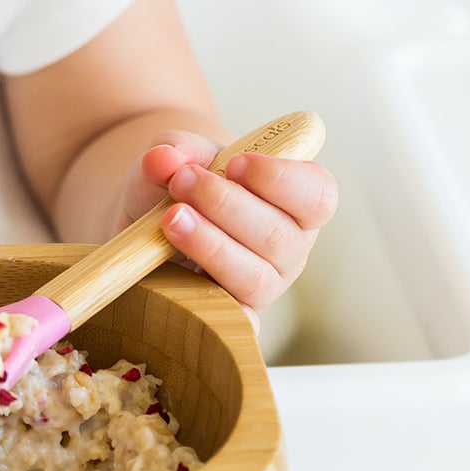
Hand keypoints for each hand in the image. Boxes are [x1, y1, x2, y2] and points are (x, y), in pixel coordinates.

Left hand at [121, 131, 338, 329]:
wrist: (152, 215)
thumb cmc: (184, 179)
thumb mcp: (179, 153)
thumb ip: (176, 148)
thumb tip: (164, 159)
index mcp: (297, 200)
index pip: (318, 195)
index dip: (280, 179)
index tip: (234, 163)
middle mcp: (291, 245)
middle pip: (281, 237)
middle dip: (227, 205)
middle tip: (181, 182)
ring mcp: (266, 283)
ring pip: (255, 278)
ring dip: (211, 246)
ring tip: (171, 220)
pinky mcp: (235, 312)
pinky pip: (237, 322)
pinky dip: (219, 311)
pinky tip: (190, 288)